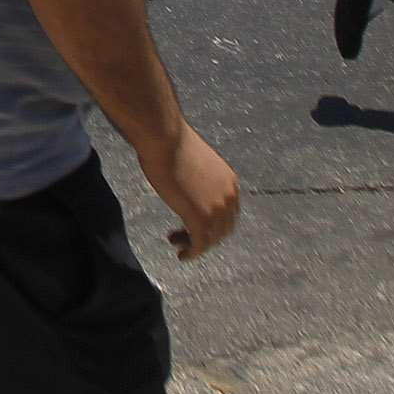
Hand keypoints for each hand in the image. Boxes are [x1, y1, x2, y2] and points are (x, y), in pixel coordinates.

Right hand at [141, 125, 241, 261]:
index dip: (213, 223)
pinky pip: (200, 244)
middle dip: (206, 236)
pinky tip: (182, 255)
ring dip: (195, 245)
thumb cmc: (170, 142)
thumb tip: (185, 182)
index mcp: (229, 182)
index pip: (227, 213)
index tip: (194, 223)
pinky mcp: (200, 218)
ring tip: (177, 245)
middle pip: (223, 229)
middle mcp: (229, 197)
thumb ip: (196, 178)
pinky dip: (192, 253)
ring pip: (211, 239)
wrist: (164, 137)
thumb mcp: (193, 163)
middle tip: (185, 237)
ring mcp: (217, 208)